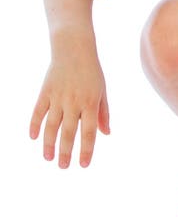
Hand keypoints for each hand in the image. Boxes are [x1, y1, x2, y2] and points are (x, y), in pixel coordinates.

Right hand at [29, 47, 109, 167]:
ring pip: (51, 125)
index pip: (88, 132)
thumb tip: (106, 134)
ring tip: (48, 158)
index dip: (86, 149)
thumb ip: (103, 113)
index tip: (83, 165)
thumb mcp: (102, 91)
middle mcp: (74, 102)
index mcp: (91, 102)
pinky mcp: (45, 92)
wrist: (74, 49)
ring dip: (49, 143)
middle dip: (66, 151)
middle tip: (63, 167)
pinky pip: (38, 112)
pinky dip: (34, 125)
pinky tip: (33, 137)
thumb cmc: (91, 72)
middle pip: (68, 132)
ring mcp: (58, 97)